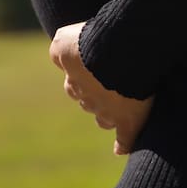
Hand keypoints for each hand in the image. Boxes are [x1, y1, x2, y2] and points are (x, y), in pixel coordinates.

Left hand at [50, 22, 154, 154]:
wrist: (120, 53)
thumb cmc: (95, 41)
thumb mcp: (66, 38)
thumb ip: (60, 45)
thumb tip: (58, 53)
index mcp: (73, 81)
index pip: (73, 85)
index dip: (82, 78)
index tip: (92, 69)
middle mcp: (87, 99)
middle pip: (87, 102)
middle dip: (96, 94)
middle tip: (111, 80)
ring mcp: (107, 112)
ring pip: (103, 118)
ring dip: (108, 112)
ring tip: (121, 103)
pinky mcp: (128, 120)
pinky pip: (125, 137)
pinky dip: (123, 144)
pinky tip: (119, 149)